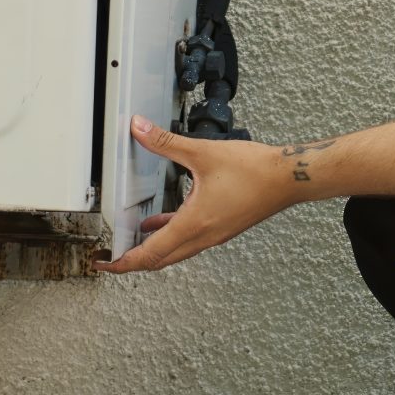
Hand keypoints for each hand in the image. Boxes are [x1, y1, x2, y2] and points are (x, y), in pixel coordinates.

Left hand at [96, 115, 304, 273]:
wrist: (289, 179)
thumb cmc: (255, 171)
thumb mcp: (202, 152)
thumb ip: (165, 142)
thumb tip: (139, 129)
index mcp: (195, 224)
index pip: (150, 254)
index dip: (123, 262)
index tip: (105, 265)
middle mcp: (203, 236)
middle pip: (160, 260)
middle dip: (132, 261)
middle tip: (110, 257)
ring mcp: (214, 234)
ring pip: (175, 252)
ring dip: (152, 250)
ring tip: (130, 241)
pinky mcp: (222, 228)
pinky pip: (189, 240)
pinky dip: (170, 236)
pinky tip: (163, 221)